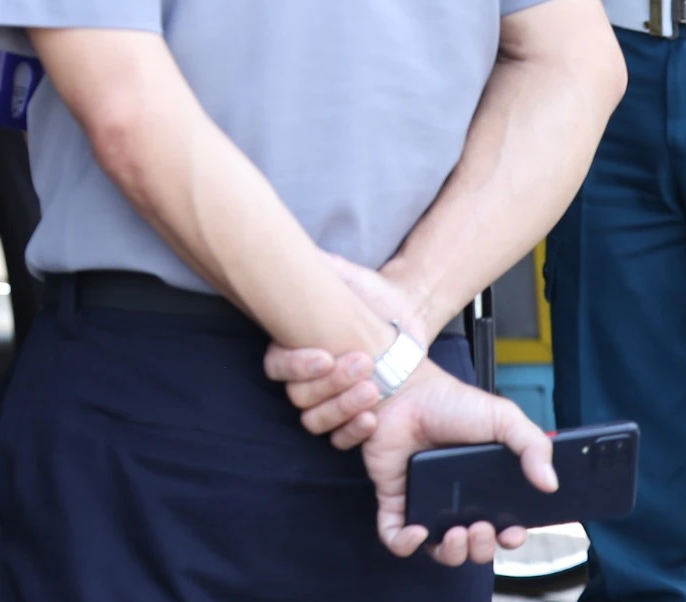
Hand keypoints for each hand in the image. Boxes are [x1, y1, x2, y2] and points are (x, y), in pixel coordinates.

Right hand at [262, 255, 438, 440]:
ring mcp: (329, 401)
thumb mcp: (344, 276)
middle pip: (298, 395)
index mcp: (297, 345)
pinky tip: (373, 416)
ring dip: (342, 405)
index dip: (295, 366)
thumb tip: (286, 246)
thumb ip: (316, 264)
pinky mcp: (352, 422)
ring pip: (315, 418)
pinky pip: (339, 440)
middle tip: (363, 363)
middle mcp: (308, 377)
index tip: (324, 355)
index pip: (276, 366)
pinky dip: (354, 431)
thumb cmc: (373, 294)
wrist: (409, 312)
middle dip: (329, 383)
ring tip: (373, 388)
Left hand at [361, 360, 554, 563]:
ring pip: (440, 549)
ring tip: (457, 533)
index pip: (503, 527)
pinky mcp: (394, 499)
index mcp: (486, 487)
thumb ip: (533, 445)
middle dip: (482, 549)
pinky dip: (404, 544)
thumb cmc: (452, 403)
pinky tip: (417, 532)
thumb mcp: (504, 419)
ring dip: (452, 553)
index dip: (510, 539)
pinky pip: (395, 537)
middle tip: (481, 527)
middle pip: (475, 546)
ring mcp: (425, 501)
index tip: (512, 533)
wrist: (406, 390)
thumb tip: (550, 483)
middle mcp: (457, 500)